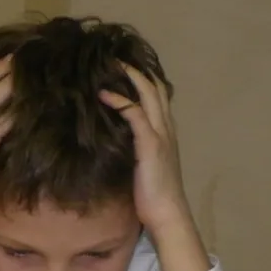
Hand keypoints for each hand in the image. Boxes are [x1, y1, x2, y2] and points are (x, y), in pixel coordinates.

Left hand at [100, 64, 208, 270]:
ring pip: (147, 92)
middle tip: (110, 56)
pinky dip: (119, 100)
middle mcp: (166, 127)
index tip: (118, 66)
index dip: (139, 77)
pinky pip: (135, 113)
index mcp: (165, 131)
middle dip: (133, 67)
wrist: (167, 214)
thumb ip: (133, 148)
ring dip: (127, 75)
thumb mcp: (143, 165)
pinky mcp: (151, 144)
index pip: (155, 94)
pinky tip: (103, 93)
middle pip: (153, 85)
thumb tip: (110, 139)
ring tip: (106, 64)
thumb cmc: (153, 196)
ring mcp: (160, 134)